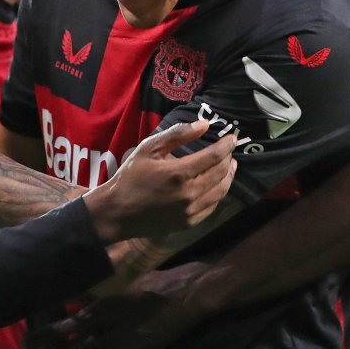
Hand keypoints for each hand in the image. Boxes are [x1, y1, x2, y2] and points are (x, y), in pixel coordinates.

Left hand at [25, 261, 209, 348]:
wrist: (187, 295)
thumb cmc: (157, 284)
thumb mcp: (124, 287)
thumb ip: (102, 301)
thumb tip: (81, 308)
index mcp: (103, 308)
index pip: (66, 326)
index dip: (46, 337)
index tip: (28, 344)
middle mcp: (107, 328)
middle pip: (71, 348)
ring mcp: (121, 344)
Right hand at [85, 121, 235, 243]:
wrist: (117, 213)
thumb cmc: (131, 177)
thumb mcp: (149, 149)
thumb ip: (177, 134)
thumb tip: (205, 125)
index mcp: (178, 173)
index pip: (214, 156)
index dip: (227, 145)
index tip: (232, 138)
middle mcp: (188, 194)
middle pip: (221, 173)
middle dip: (229, 159)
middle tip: (229, 150)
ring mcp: (190, 211)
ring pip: (221, 191)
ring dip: (228, 176)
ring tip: (230, 166)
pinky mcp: (189, 223)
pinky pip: (212, 206)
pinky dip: (219, 193)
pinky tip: (217, 185)